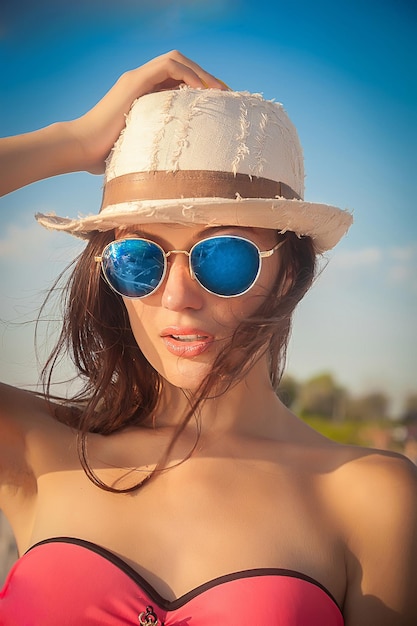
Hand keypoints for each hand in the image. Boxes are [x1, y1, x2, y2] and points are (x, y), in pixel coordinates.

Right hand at [69, 50, 227, 173]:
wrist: (81, 150)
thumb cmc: (105, 158)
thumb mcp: (139, 151)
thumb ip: (154, 152)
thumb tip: (173, 177)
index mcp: (143, 97)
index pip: (177, 82)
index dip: (200, 90)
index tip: (218, 106)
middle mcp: (140, 83)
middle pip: (180, 67)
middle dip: (206, 78)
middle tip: (225, 96)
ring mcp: (136, 80)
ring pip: (176, 60)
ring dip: (201, 73)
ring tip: (218, 91)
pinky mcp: (134, 82)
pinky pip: (168, 66)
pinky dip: (188, 74)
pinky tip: (201, 91)